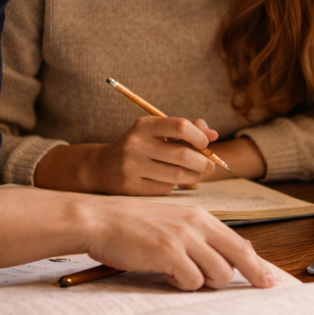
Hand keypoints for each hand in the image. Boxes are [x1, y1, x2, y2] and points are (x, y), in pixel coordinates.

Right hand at [34, 116, 220, 194]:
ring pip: (177, 175)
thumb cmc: (138, 147)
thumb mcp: (156, 131)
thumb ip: (185, 129)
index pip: (180, 126)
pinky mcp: (130, 187)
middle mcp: (136, 144)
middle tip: (210, 166)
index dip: (199, 137)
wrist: (100, 167)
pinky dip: (175, 187)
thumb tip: (213, 135)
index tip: (205, 144)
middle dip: (203, 162)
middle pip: (183, 155)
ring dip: (194, 177)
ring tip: (197, 175)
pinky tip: (173, 182)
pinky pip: (165, 189)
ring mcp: (131, 167)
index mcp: (144, 125)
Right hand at [83, 197, 276, 290]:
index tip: (270, 278)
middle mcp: (197, 225)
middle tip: (262, 289)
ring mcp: (185, 238)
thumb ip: (196, 238)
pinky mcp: (170, 253)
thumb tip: (221, 263)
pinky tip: (168, 276)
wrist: (100, 220)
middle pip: (240, 256)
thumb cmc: (131, 225)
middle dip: (254, 276)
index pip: (239, 242)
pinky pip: (193, 282)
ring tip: (184, 275)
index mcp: (200, 217)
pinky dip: (184, 285)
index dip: (258, 263)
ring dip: (207, 282)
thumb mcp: (171, 223)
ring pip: (219, 273)